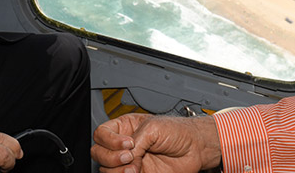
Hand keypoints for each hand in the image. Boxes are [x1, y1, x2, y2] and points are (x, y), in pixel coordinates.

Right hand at [91, 114, 220, 172]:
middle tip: (130, 157)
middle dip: (111, 157)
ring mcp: (130, 162)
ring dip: (117, 170)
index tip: (127, 144)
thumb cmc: (178, 131)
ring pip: (106, 169)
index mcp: (126, 127)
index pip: (101, 133)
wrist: (195, 149)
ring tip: (134, 168)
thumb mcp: (153, 128)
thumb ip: (136, 141)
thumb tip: (127, 158)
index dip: (109, 140)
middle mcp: (124, 145)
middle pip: (99, 152)